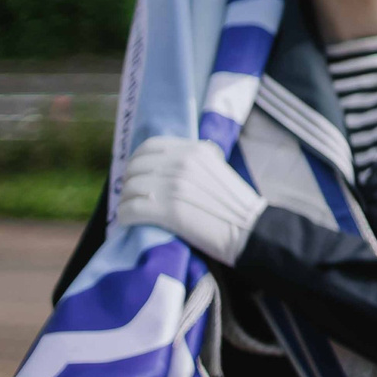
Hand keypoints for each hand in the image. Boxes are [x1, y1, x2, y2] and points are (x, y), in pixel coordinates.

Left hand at [117, 135, 267, 265]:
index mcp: (195, 151)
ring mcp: (175, 186)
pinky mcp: (169, 211)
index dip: (137, 160)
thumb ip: (192, 164)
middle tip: (132, 196)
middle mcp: (182, 163)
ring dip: (125, 202)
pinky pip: (131, 210)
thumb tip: (159, 167)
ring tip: (130, 212)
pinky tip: (129, 222)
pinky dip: (125, 217)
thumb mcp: (216, 170)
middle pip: (136, 168)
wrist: (251, 230)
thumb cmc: (236, 206)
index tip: (136, 173)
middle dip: (128, 183)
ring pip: (131, 189)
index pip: (150, 146)